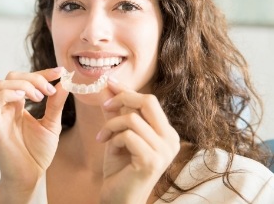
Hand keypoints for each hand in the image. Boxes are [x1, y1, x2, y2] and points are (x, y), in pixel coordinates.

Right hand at [0, 67, 68, 198]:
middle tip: (49, 90)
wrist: (30, 175)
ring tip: (39, 98)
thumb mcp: (52, 123)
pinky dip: (8, 94)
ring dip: (24, 85)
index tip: (60, 72)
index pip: (27, 79)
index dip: (43, 72)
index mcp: (20, 104)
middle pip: (13, 76)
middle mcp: (8, 106)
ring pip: (2, 84)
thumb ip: (56, 104)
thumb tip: (64, 83)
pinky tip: (24, 99)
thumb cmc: (38, 151)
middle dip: (34, 77)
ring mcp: (0, 114)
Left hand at [97, 78, 179, 203]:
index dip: (128, 90)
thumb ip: (116, 111)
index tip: (110, 82)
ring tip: (103, 137)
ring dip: (112, 125)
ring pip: (133, 118)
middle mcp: (171, 139)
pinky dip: (114, 138)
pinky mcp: (152, 160)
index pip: (149, 101)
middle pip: (148, 101)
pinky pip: (128, 135)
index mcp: (166, 131)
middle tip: (105, 105)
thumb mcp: (118, 133)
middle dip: (123, 98)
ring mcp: (164, 150)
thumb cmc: (120, 166)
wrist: (119, 198)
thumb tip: (107, 87)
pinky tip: (109, 148)